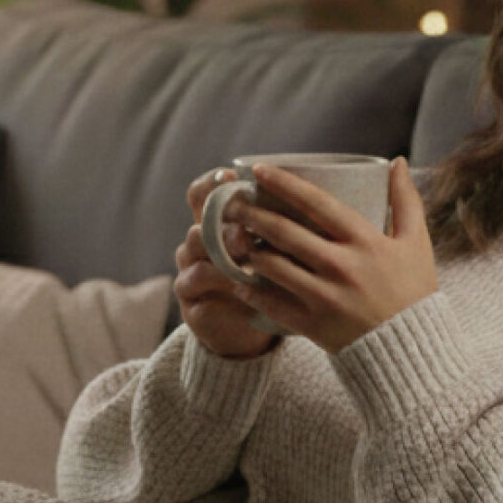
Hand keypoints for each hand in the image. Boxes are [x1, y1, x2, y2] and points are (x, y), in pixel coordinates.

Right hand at [175, 167, 285, 360]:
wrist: (254, 326)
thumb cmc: (274, 277)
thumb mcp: (281, 246)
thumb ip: (285, 221)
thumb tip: (312, 194)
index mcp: (215, 223)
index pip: (202, 194)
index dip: (213, 184)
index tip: (233, 177)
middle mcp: (197, 246)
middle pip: (197, 228)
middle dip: (221, 229)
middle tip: (245, 235)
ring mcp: (191, 277)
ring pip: (194, 262)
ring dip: (219, 264)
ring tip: (244, 268)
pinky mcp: (194, 309)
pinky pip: (201, 301)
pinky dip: (222, 299)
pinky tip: (242, 299)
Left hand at [229, 158, 437, 356]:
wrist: (413, 352)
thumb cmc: (414, 291)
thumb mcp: (416, 242)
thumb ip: (405, 200)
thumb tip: (397, 161)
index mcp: (366, 241)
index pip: (317, 202)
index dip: (284, 183)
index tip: (258, 170)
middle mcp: (342, 266)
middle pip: (284, 232)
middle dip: (251, 214)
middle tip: (230, 203)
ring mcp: (325, 297)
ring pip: (272, 266)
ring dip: (247, 249)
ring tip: (233, 238)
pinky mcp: (313, 325)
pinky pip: (272, 303)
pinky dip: (251, 291)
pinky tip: (240, 281)